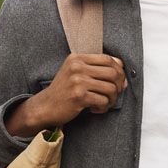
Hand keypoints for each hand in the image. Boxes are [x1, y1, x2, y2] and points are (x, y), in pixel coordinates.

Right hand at [4, 54, 127, 136]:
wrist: (45, 106)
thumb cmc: (63, 91)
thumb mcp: (75, 72)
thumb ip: (94, 67)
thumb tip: (122, 68)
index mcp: (77, 58)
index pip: (108, 58)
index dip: (118, 70)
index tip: (119, 80)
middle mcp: (77, 67)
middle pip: (113, 72)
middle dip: (119, 85)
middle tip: (114, 94)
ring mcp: (77, 81)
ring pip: (110, 88)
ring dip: (112, 99)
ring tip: (105, 103)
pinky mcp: (78, 96)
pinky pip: (103, 100)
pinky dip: (103, 107)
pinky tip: (95, 109)